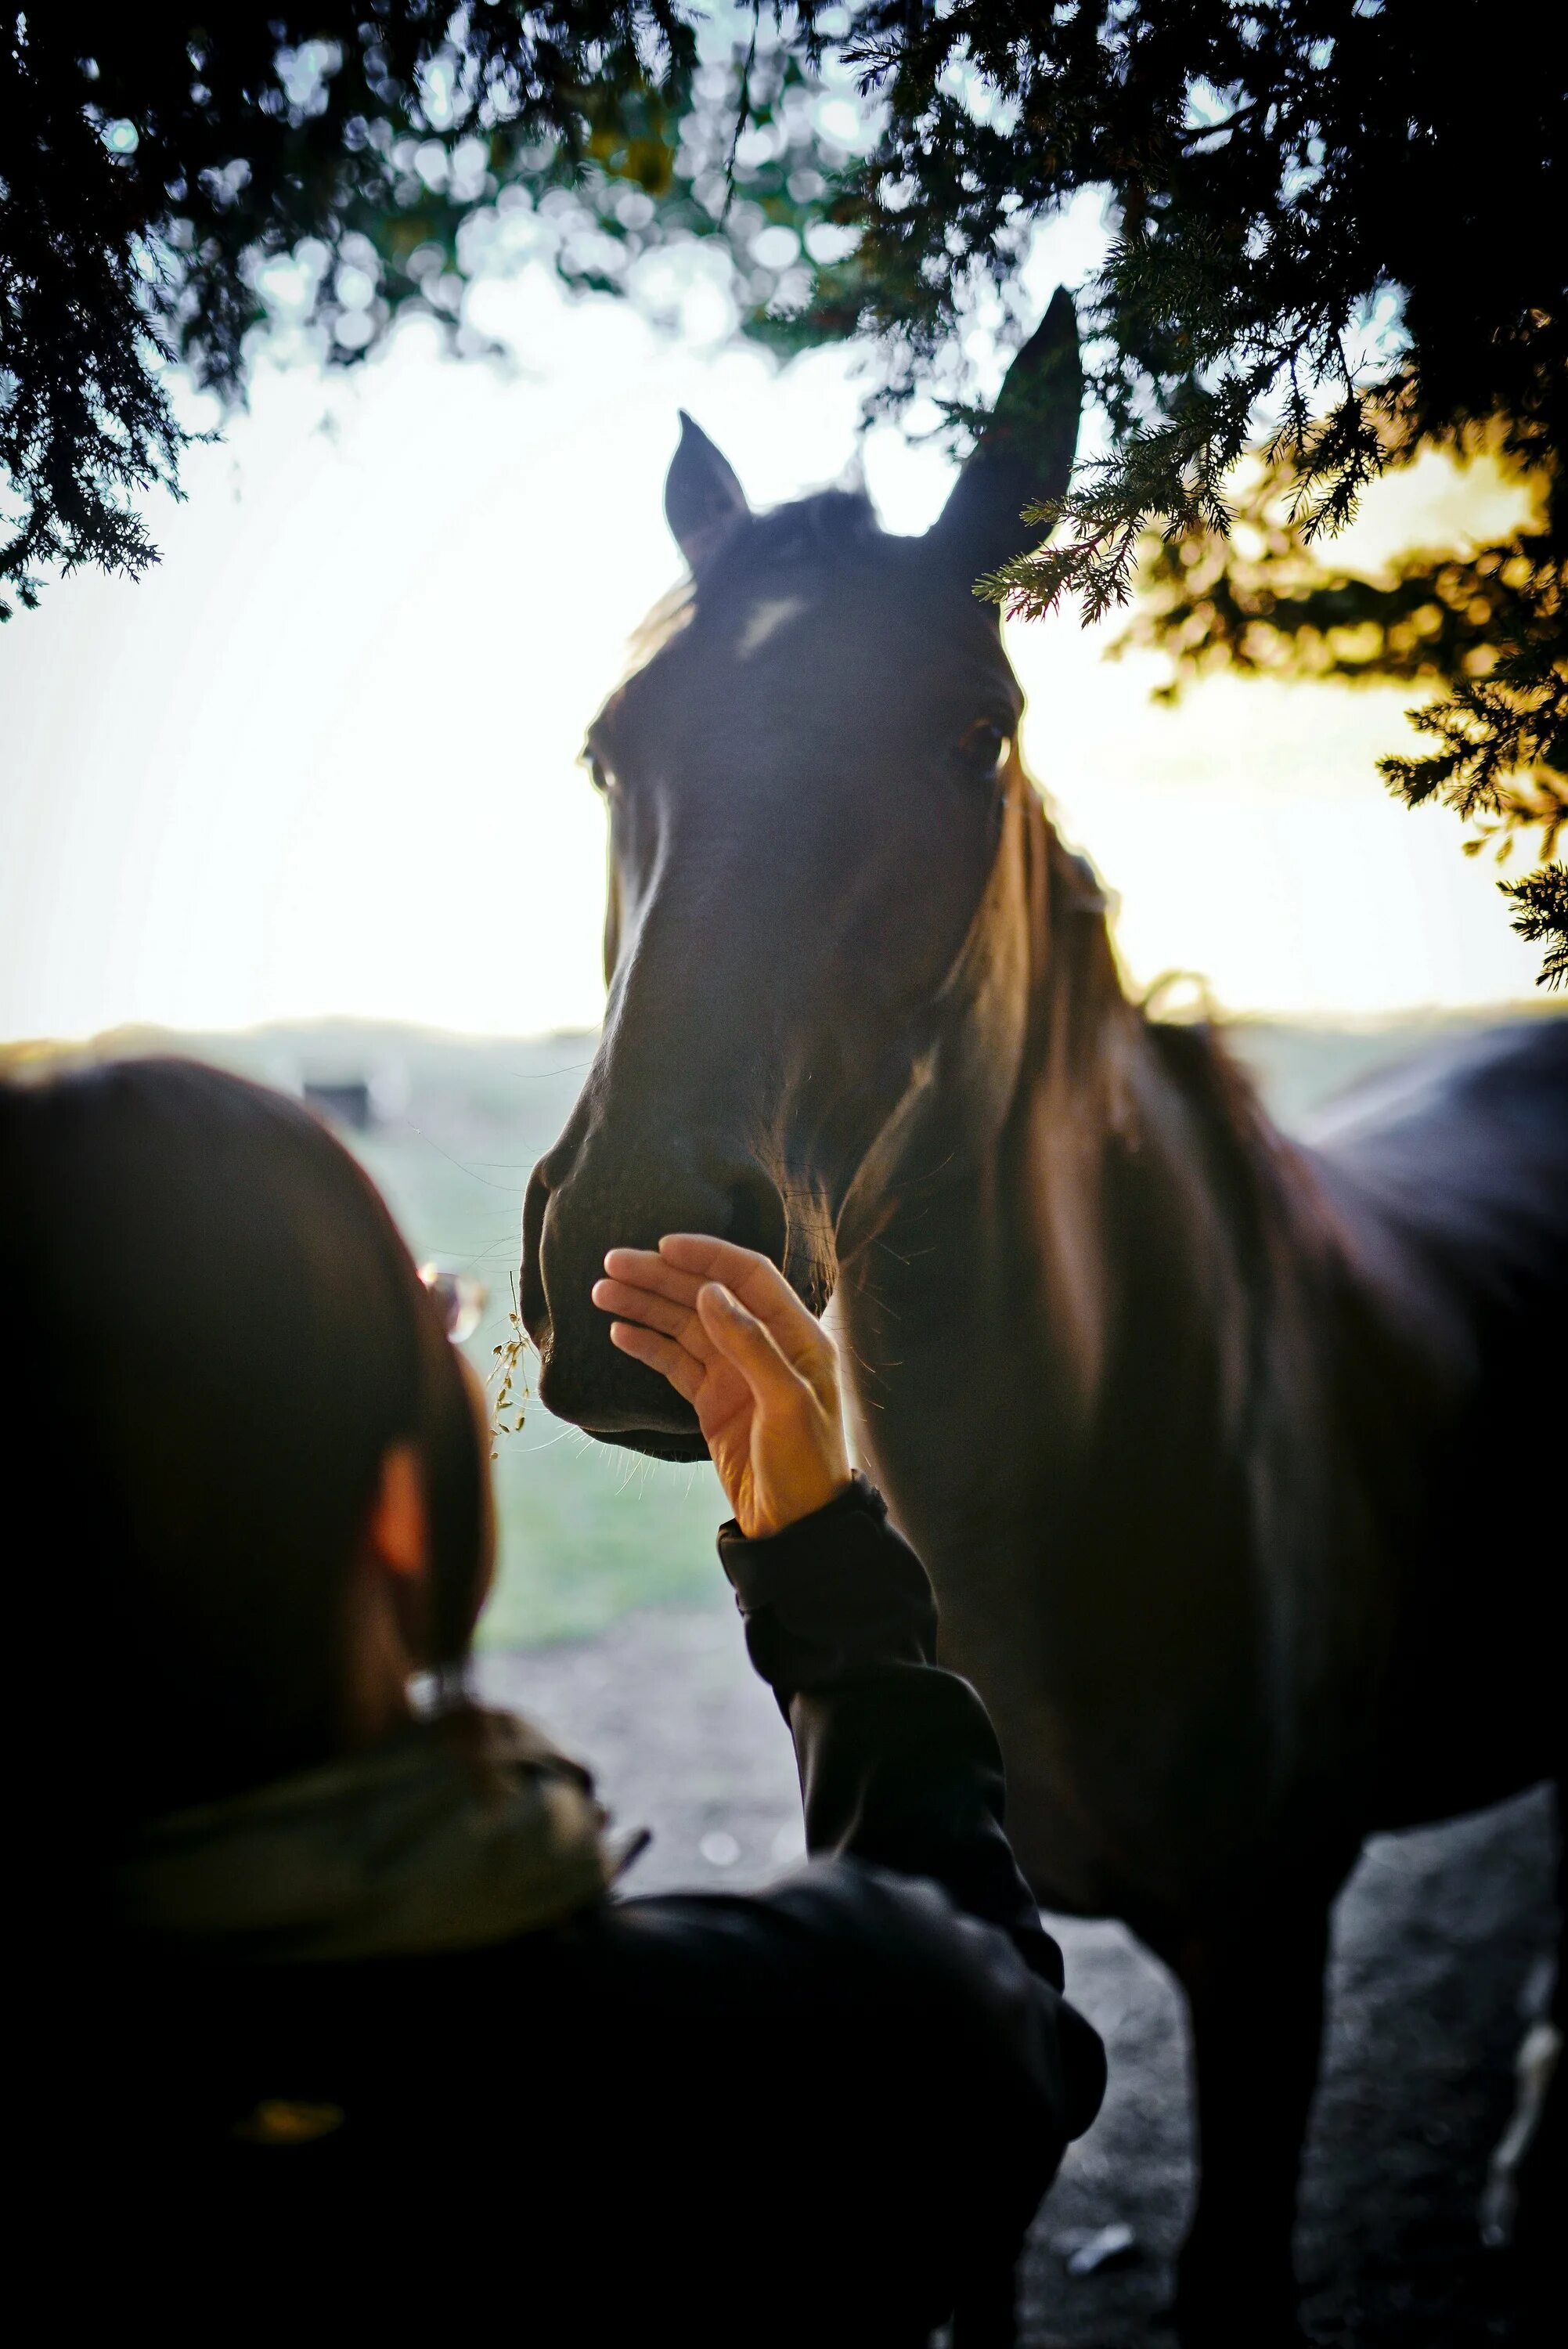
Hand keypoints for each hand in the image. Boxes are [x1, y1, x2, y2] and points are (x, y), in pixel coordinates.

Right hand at [592, 1235, 850, 1539]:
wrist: (796, 1526)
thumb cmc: (806, 1463)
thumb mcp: (787, 1403)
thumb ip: (751, 1344)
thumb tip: (710, 1292)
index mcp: (797, 1336)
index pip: (748, 1276)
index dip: (707, 1256)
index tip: (663, 1244)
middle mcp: (765, 1345)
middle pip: (706, 1296)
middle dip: (661, 1276)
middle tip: (612, 1263)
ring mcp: (735, 1372)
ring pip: (684, 1326)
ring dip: (645, 1306)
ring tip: (602, 1291)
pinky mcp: (713, 1400)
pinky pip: (676, 1362)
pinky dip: (648, 1344)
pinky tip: (619, 1330)